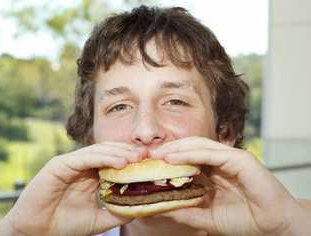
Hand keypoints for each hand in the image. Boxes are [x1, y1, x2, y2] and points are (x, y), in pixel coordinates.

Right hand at [1, 142, 146, 235]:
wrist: (37, 233)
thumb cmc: (65, 225)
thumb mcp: (99, 219)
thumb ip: (117, 211)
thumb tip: (140, 207)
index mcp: (92, 175)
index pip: (115, 160)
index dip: (132, 159)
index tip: (150, 163)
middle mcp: (84, 166)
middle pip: (110, 151)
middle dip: (129, 152)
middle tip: (147, 156)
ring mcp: (72, 163)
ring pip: (99, 151)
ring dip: (119, 152)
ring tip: (136, 158)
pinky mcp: (61, 164)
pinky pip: (85, 157)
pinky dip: (103, 157)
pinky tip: (120, 162)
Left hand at [151, 136, 309, 235]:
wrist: (272, 226)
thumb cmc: (244, 221)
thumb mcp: (207, 218)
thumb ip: (186, 212)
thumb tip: (161, 208)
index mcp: (212, 172)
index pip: (186, 158)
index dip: (167, 159)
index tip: (148, 163)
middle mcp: (219, 161)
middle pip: (189, 147)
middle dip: (168, 150)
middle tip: (148, 155)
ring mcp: (229, 157)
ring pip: (198, 145)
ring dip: (176, 148)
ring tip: (158, 154)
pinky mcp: (239, 159)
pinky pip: (211, 152)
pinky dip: (191, 153)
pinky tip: (173, 158)